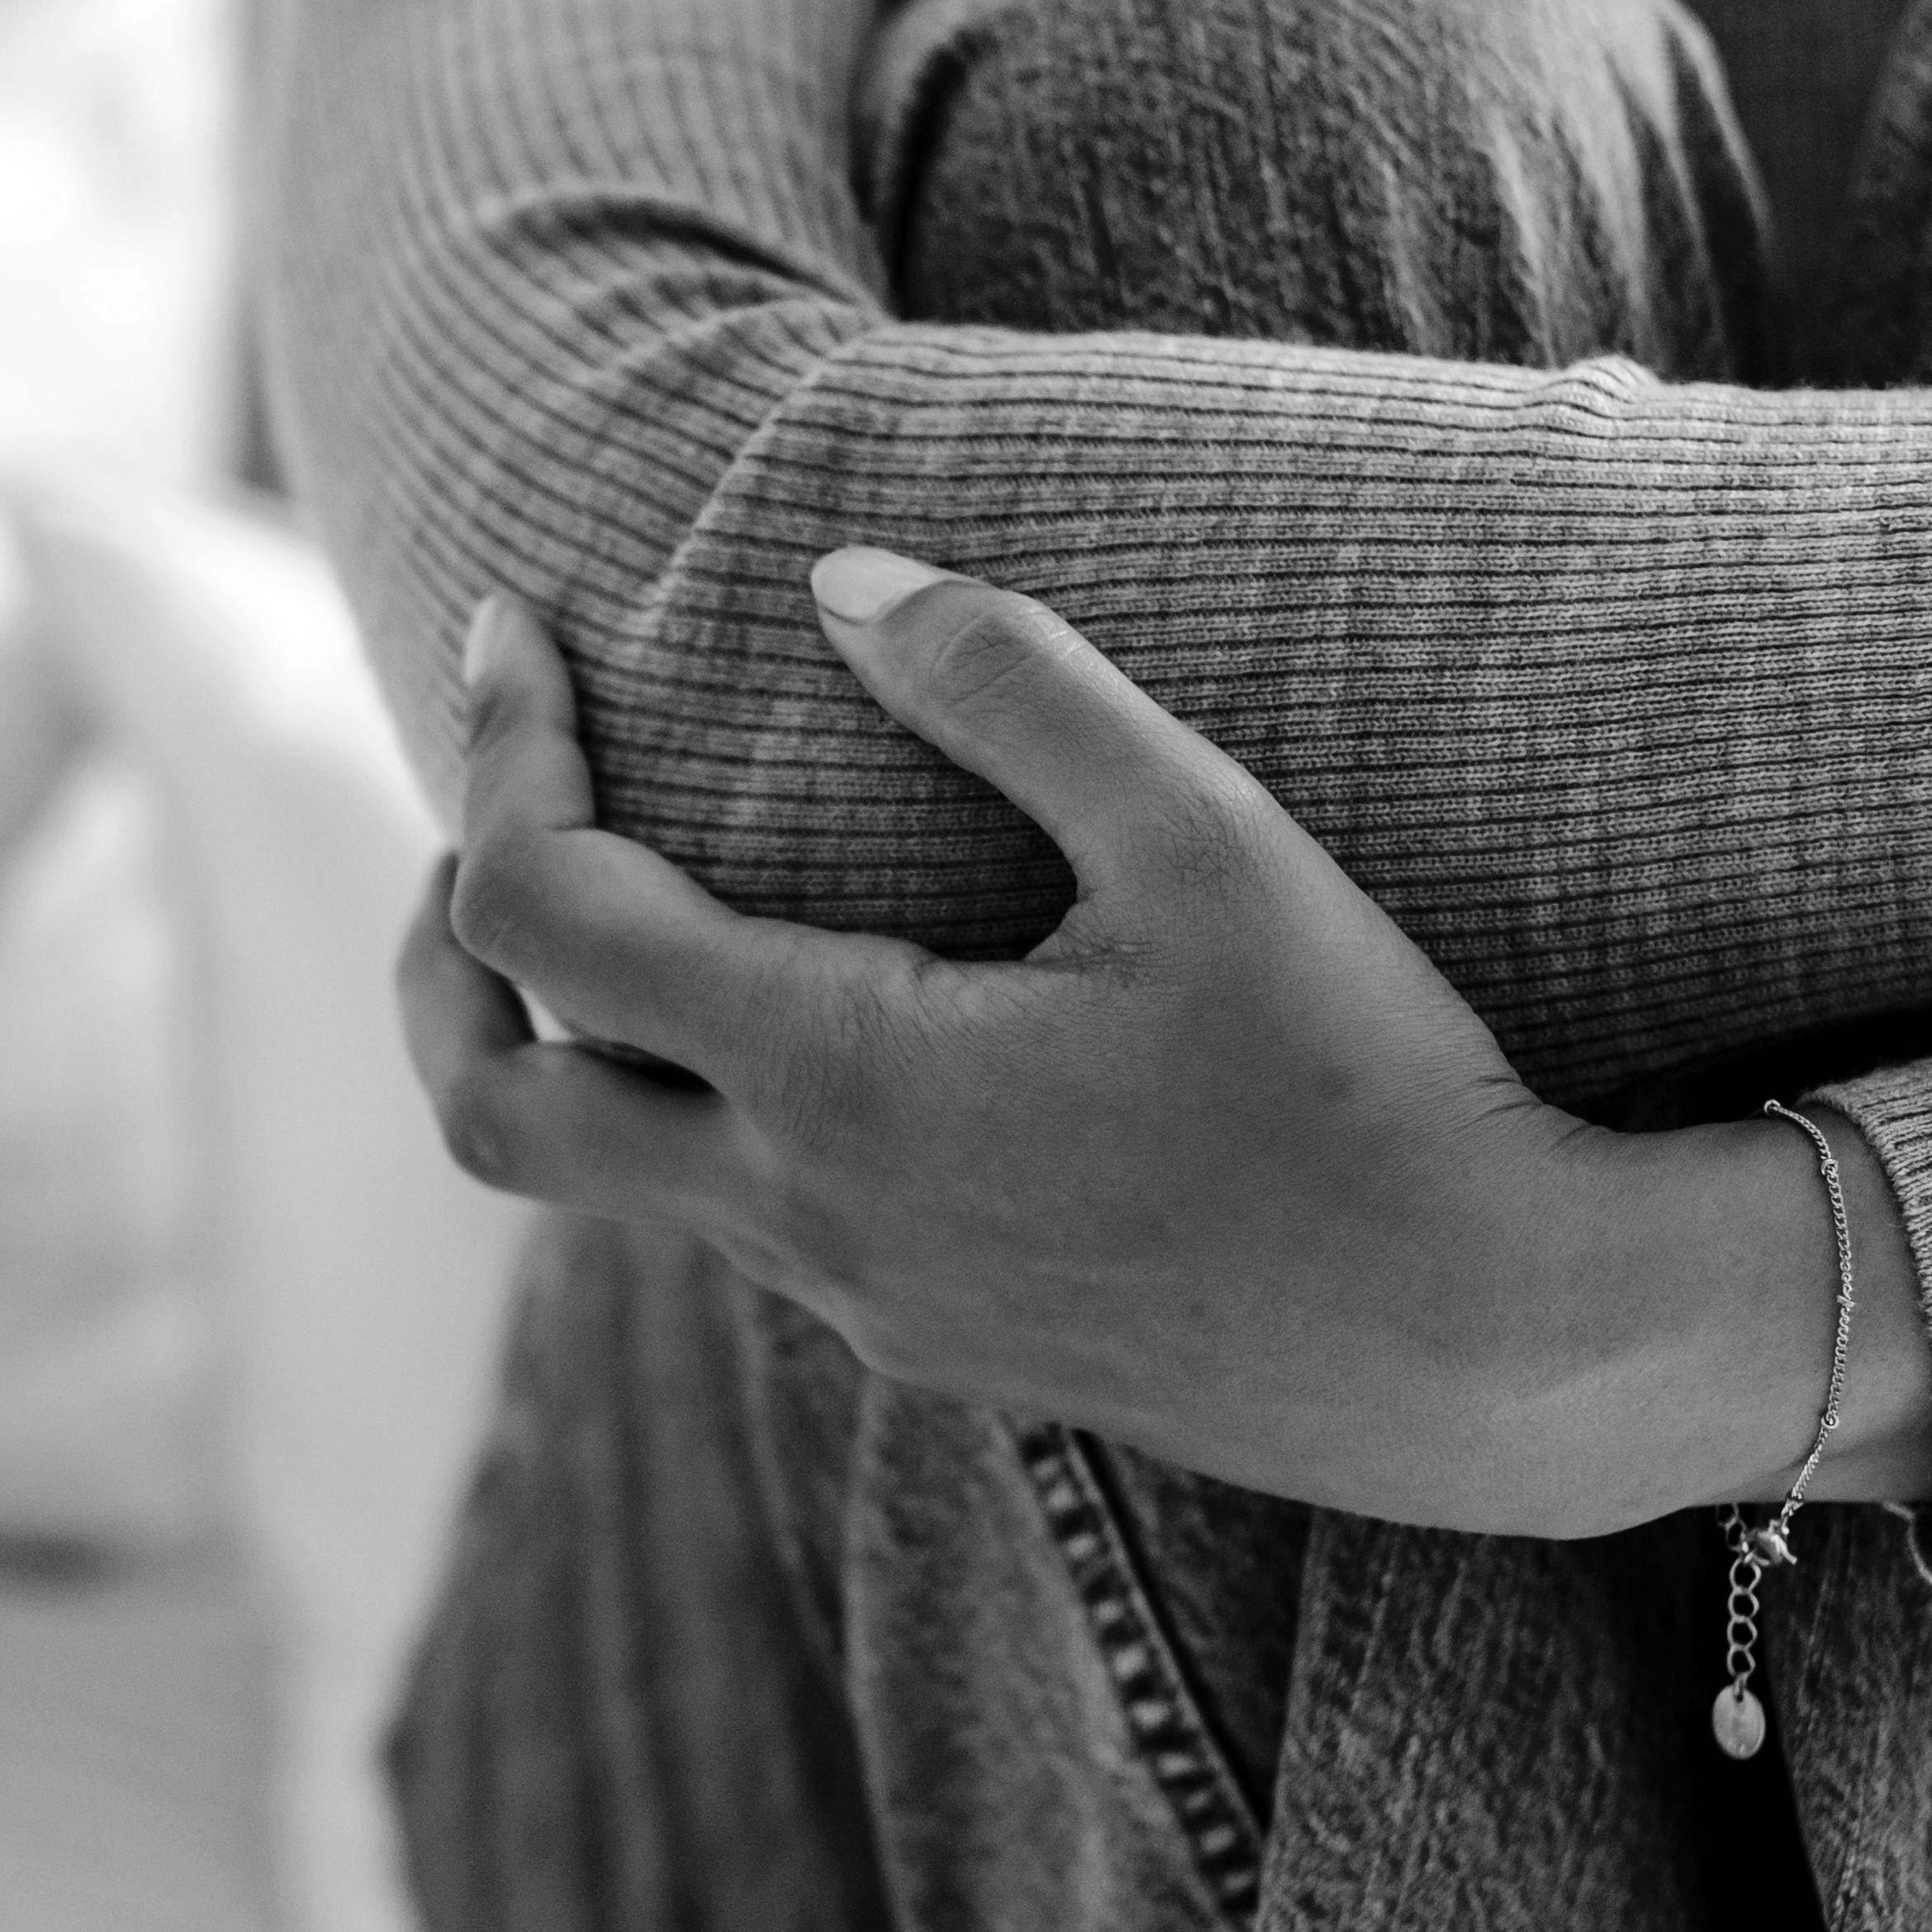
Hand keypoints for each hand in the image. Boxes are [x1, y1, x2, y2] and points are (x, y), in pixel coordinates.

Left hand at [399, 550, 1931, 1536]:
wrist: (1492, 1355)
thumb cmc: (1370, 1084)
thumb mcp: (1210, 844)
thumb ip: (1012, 685)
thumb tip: (837, 577)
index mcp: (845, 1083)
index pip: (545, 918)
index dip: (499, 754)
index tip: (513, 631)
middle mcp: (812, 1218)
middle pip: (489, 1109)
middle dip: (439, 954)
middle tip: (484, 816)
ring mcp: (865, 1304)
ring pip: (613, 1180)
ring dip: (572, 1035)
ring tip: (629, 895)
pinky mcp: (936, 1347)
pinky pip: (740, 1226)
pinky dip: (698, 1109)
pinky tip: (807, 1025)